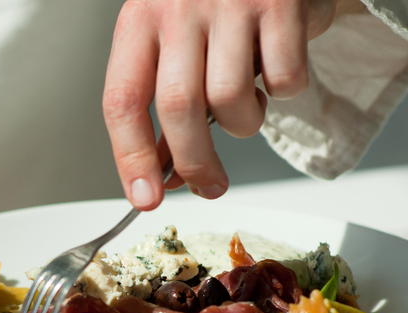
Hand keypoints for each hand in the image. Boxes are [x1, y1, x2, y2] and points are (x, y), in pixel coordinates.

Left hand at [103, 0, 349, 209]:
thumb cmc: (212, 3)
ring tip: (247, 106)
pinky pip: (283, 78)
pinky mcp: (281, 2)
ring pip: (231, 98)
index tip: (144, 197)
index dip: (132, 157)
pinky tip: (277, 68)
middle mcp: (178, 6)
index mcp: (140, 19)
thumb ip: (164, 103)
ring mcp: (230, 2)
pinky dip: (284, 89)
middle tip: (209, 186)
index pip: (123, 100)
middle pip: (177, 107)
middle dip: (194, 161)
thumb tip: (163, 173)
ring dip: (244, 123)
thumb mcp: (172, 42)